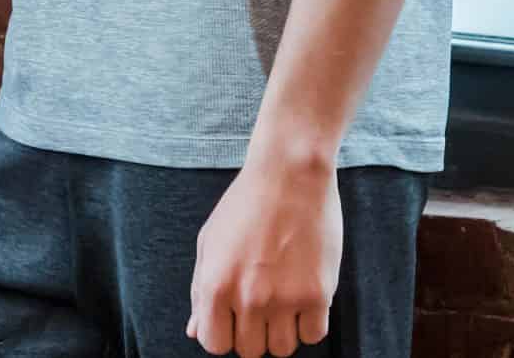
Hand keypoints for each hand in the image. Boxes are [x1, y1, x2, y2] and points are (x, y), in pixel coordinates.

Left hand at [188, 159, 341, 356]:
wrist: (289, 174)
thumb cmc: (245, 205)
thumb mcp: (210, 242)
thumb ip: (200, 291)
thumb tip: (195, 331)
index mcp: (215, 285)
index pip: (214, 344)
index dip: (223, 333)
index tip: (232, 317)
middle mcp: (248, 298)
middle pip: (250, 351)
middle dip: (252, 333)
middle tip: (260, 304)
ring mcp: (285, 299)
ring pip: (282, 349)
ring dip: (282, 331)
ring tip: (283, 299)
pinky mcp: (318, 294)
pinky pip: (314, 336)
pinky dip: (309, 323)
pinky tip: (304, 296)